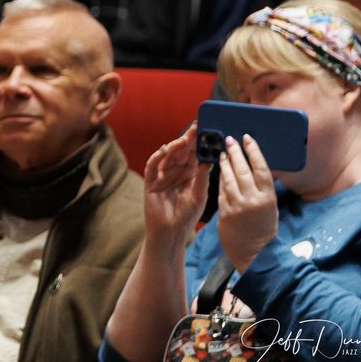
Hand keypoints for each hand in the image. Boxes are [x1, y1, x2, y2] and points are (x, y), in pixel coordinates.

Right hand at [140, 124, 210, 246]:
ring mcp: (162, 175)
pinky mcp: (150, 181)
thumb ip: (202, 179)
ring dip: (175, 146)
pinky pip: (152, 166)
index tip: (206, 131)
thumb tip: (209, 160)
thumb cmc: (186, 216)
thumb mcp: (199, 196)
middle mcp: (176, 172)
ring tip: (183, 139)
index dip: (199, 144)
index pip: (194, 155)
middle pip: (181, 152)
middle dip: (188, 140)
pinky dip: (157, 157)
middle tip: (195, 129)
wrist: (171, 232)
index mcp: (189, 175)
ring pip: (168, 156)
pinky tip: (164, 150)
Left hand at [216, 135, 277, 271]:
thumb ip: (263, 189)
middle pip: (243, 169)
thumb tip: (256, 166)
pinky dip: (220, 177)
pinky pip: (221, 189)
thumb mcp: (270, 208)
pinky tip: (219, 168)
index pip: (261, 169)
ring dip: (225, 162)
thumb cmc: (263, 228)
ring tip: (223, 152)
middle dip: (236, 152)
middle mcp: (253, 200)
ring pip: (228, 177)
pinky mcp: (224, 210)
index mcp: (268, 198)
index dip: (254, 151)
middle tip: (230, 139)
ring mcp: (237, 205)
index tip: (247, 139)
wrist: (252, 252)